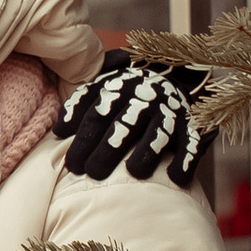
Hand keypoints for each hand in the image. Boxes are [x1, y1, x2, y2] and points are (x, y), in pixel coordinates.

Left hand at [60, 61, 206, 187]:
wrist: (170, 73)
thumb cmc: (125, 93)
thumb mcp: (101, 90)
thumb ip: (79, 106)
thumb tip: (59, 130)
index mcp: (119, 89)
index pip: (97, 115)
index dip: (83, 140)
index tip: (72, 165)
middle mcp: (145, 98)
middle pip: (125, 125)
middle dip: (108, 150)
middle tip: (94, 173)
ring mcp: (169, 110)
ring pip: (158, 132)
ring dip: (147, 152)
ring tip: (134, 173)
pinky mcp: (190, 123)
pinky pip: (191, 141)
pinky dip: (186, 158)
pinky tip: (175, 177)